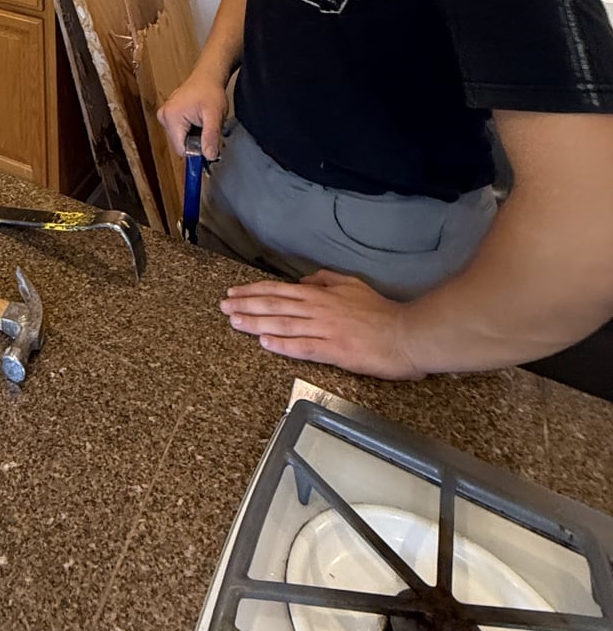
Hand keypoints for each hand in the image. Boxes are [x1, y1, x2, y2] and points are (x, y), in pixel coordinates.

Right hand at [157, 69, 227, 159]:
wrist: (207, 76)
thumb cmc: (210, 91)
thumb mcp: (215, 116)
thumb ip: (211, 136)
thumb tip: (209, 156)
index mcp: (171, 117)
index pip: (181, 149)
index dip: (197, 149)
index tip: (207, 140)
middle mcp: (164, 116)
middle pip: (180, 144)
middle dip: (196, 141)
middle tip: (206, 127)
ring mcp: (164, 115)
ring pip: (180, 139)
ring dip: (193, 135)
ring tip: (202, 121)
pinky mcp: (167, 114)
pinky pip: (179, 131)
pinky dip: (190, 130)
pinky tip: (196, 119)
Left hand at [220, 270, 425, 379]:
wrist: (406, 333)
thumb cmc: (381, 311)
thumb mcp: (352, 285)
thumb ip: (326, 280)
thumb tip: (306, 280)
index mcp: (321, 294)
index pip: (280, 291)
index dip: (255, 291)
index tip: (234, 292)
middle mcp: (318, 309)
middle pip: (275, 305)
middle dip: (246, 305)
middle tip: (223, 306)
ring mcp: (325, 330)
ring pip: (283, 324)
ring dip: (256, 322)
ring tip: (234, 321)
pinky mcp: (334, 350)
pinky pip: (303, 347)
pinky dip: (282, 344)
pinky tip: (264, 342)